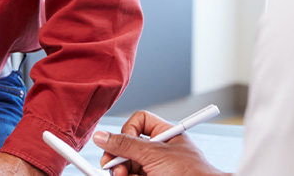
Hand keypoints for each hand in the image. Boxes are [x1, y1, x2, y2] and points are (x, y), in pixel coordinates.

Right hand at [93, 111, 228, 175]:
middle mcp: (158, 151)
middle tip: (114, 168)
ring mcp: (154, 169)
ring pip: (126, 167)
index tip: (123, 144)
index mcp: (164, 135)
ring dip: (121, 173)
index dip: (128, 130)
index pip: (139, 122)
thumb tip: (101, 135)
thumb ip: (126, 145)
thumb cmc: (192, 173)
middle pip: (127, 148)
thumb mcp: (155, 154)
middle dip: (118, 158)